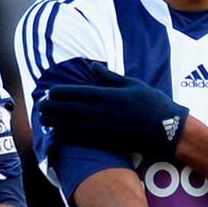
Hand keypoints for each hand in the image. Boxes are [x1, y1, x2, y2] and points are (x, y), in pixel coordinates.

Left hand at [39, 62, 188, 157]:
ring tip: (43, 120)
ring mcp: (104, 128)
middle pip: (71, 110)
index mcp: (109, 95)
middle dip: (53, 108)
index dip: (61, 93)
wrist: (167, 129)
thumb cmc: (152, 103)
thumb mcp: (132, 84)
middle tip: (40, 107)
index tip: (50, 92)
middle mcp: (103, 112)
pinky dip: (66, 137)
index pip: (78, 93)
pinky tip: (56, 136)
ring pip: (73, 125)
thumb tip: (92, 66)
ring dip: (56, 122)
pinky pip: (81, 139)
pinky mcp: (107, 141)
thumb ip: (109, 77)